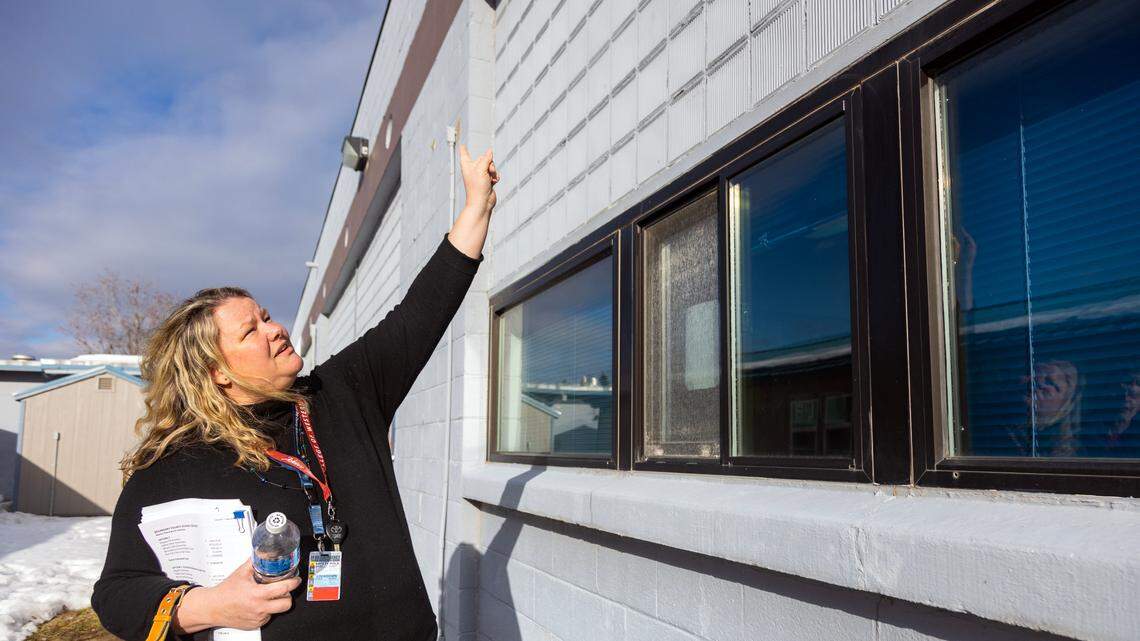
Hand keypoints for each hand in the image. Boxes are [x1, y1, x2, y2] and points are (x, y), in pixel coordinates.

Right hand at [173, 560, 300, 632]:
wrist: (212, 608)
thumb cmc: (224, 592)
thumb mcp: (240, 573)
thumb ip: (254, 562)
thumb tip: (262, 553)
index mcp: (256, 594)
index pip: (282, 589)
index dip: (293, 583)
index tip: (296, 580)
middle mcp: (258, 608)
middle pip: (286, 604)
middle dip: (288, 596)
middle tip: (284, 589)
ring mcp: (257, 618)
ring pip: (277, 611)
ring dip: (277, 603)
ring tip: (269, 597)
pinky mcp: (255, 625)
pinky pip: (267, 617)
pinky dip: (267, 610)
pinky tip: (259, 604)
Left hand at [459, 144, 498, 215]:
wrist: (482, 202)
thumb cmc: (477, 187)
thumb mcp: (481, 169)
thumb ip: (486, 159)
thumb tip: (490, 151)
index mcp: (467, 165)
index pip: (464, 154)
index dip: (464, 149)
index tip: (462, 145)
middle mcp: (473, 169)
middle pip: (484, 158)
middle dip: (489, 163)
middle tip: (487, 172)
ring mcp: (480, 175)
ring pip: (491, 166)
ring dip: (493, 171)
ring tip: (490, 179)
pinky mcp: (487, 180)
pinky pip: (494, 173)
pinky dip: (495, 176)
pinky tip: (494, 182)